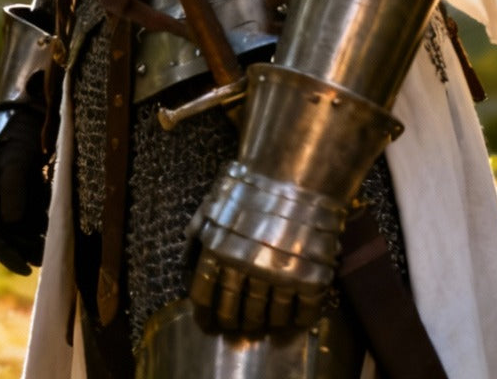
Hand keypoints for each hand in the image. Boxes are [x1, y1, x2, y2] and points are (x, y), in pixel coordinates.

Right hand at [0, 103, 49, 274]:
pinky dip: (47, 224)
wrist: (33, 113)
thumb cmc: (18, 134)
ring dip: (38, 240)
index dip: (6, 254)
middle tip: (48, 259)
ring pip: (25, 229)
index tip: (24, 268)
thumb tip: (12, 223)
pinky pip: (38, 215)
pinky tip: (61, 228)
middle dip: (27, 250)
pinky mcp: (32, 191)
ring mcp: (15, 196)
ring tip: (56, 248)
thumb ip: (12, 189)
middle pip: (9, 236)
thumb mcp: (14, 159)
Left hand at [186, 162, 342, 333]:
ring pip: (267, 317)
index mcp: (218, 251)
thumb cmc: (251, 184)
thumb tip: (185, 266)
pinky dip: (298, 320)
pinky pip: (303, 313)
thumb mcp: (213, 203)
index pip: (204, 297)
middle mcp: (246, 268)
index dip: (205, 314)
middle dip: (233, 322)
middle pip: (234, 313)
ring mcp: (279, 275)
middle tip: (237, 325)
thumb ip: (197, 234)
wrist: (297, 170)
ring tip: (265, 323)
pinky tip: (294, 318)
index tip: (209, 322)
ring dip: (264, 323)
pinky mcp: (311, 277)